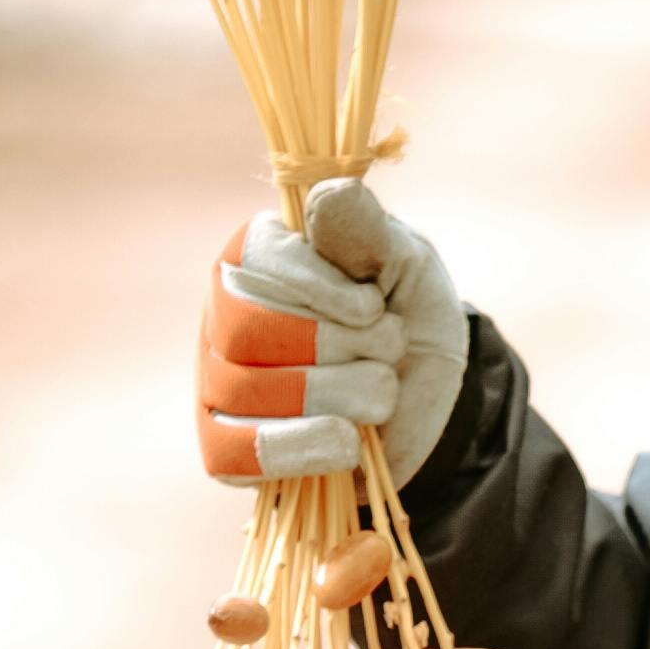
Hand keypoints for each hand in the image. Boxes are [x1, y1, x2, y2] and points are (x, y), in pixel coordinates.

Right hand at [196, 174, 465, 487]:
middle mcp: (222, 316)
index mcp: (253, 257)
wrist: (432, 400)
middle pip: (247, 330)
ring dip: (339, 395)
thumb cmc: (406, 314)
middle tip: (388, 347)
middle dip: (336, 345)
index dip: (316, 287)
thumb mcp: (403, 263)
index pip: (254, 262)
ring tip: (381, 391)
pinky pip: (236, 455)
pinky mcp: (228, 450)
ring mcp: (218, 385)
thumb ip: (366, 230)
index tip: (373, 305)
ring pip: (249, 392)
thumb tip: (331, 193)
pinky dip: (303, 449)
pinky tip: (348, 441)